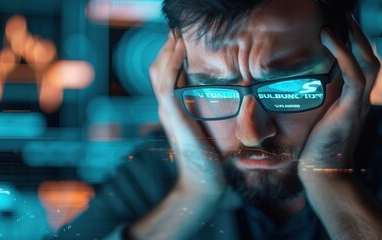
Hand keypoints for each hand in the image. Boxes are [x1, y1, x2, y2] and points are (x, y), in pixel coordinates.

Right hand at [149, 32, 225, 196]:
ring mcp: (167, 113)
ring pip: (158, 73)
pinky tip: (179, 50)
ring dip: (167, 50)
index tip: (183, 39)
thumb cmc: (210, 160)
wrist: (203, 184)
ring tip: (177, 34)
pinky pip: (167, 85)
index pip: (165, 74)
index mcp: (172, 110)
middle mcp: (166, 109)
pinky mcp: (174, 118)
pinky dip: (171, 65)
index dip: (171, 55)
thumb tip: (224, 97)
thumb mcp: (209, 130)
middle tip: (179, 31)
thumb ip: (208, 113)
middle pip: (157, 69)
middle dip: (167, 47)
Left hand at [298, 15, 380, 174]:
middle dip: (360, 37)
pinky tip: (330, 40)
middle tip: (346, 17)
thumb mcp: (316, 121)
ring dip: (355, 39)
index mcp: (353, 103)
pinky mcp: (350, 110)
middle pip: (371, 61)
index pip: (363, 69)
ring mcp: (358, 106)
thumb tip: (299, 88)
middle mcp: (360, 102)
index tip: (341, 32)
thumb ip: (316, 104)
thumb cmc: (313, 150)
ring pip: (368, 64)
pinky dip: (344, 54)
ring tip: (339, 22)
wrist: (322, 174)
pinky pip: (354, 75)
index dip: (355, 48)